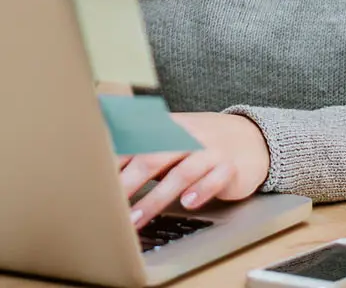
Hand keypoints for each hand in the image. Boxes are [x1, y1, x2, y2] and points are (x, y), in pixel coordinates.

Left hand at [117, 112, 269, 228]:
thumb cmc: (201, 143)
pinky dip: (201, 191)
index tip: (94, 181)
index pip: (135, 144)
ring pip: (180, 174)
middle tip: (108, 204)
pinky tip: (188, 204)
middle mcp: (186, 137)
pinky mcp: (229, 167)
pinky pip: (214, 179)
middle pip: (152, 159)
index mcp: (167, 128)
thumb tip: (106, 165)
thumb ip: (143, 149)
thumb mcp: (173, 138)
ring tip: (136, 217)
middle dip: (128, 183)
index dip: (114, 163)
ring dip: (156, 198)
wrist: (251, 138)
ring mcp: (209, 151)